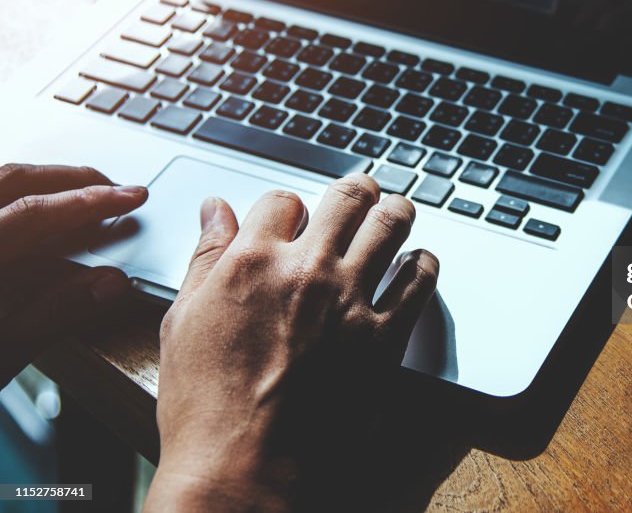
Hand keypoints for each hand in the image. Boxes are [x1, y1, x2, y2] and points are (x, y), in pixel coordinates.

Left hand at [0, 164, 147, 385]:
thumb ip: (50, 314)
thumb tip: (106, 284)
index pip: (35, 213)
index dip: (90, 202)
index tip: (130, 197)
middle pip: (7, 180)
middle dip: (66, 178)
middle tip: (110, 187)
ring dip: (33, 182)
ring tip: (71, 194)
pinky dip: (4, 198)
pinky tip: (21, 214)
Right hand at [146, 174, 438, 511]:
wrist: (246, 467)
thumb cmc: (207, 406)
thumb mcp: (183, 322)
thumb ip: (205, 258)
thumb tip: (216, 211)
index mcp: (253, 262)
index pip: (282, 199)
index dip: (289, 205)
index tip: (296, 216)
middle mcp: (308, 270)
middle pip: (349, 196)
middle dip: (358, 190)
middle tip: (364, 195)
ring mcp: (351, 300)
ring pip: (392, 225)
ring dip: (396, 213)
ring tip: (397, 214)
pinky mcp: (386, 336)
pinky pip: (420, 281)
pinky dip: (423, 265)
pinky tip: (417, 265)